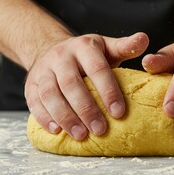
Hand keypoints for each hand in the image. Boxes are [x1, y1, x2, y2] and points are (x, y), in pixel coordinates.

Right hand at [25, 32, 148, 139]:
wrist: (50, 49)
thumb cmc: (86, 55)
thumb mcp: (106, 47)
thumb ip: (125, 46)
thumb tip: (144, 39)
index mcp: (83, 47)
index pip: (96, 68)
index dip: (108, 90)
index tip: (119, 112)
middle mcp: (60, 57)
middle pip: (71, 84)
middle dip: (86, 109)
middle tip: (100, 129)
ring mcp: (43, 70)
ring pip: (50, 94)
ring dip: (66, 116)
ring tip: (81, 135)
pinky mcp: (29, 85)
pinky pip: (34, 102)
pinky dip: (44, 117)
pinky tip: (56, 131)